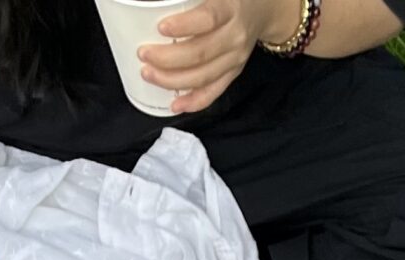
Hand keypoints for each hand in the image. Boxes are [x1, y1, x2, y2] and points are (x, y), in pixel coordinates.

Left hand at [141, 0, 286, 109]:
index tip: (161, 28)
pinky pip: (213, 93)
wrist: (261, 11)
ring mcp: (235, 59)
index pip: (207, 19)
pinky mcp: (233, 74)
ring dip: (173, 80)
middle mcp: (235, 37)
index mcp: (228, 9)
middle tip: (143, 54)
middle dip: (168, 58)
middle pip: (200, 53)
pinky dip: (193, 102)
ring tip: (148, 74)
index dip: (184, 25)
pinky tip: (174, 105)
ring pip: (203, 77)